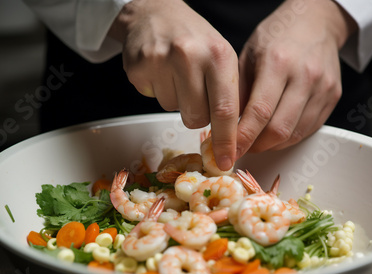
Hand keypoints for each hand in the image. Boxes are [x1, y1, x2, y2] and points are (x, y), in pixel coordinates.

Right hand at [108, 0, 238, 170]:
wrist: (154, 12)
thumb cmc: (193, 38)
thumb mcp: (220, 56)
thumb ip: (228, 93)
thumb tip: (233, 138)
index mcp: (218, 54)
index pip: (225, 109)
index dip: (227, 140)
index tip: (226, 161)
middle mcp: (189, 55)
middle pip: (197, 118)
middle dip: (198, 115)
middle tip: (195, 91)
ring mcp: (160, 61)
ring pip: (174, 111)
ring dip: (177, 100)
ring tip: (176, 74)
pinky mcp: (138, 68)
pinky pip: (154, 99)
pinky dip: (159, 91)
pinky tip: (161, 71)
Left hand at [236, 0, 356, 157]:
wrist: (315, 22)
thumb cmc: (275, 37)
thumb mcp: (247, 56)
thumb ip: (238, 92)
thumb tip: (226, 127)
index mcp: (278, 62)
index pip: (259, 112)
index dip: (244, 137)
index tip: (230, 150)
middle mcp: (305, 75)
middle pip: (279, 129)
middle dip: (256, 146)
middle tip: (242, 147)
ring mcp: (323, 87)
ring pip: (295, 134)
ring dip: (272, 145)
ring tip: (256, 141)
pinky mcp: (334, 96)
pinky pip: (309, 129)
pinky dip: (289, 138)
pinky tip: (275, 133)